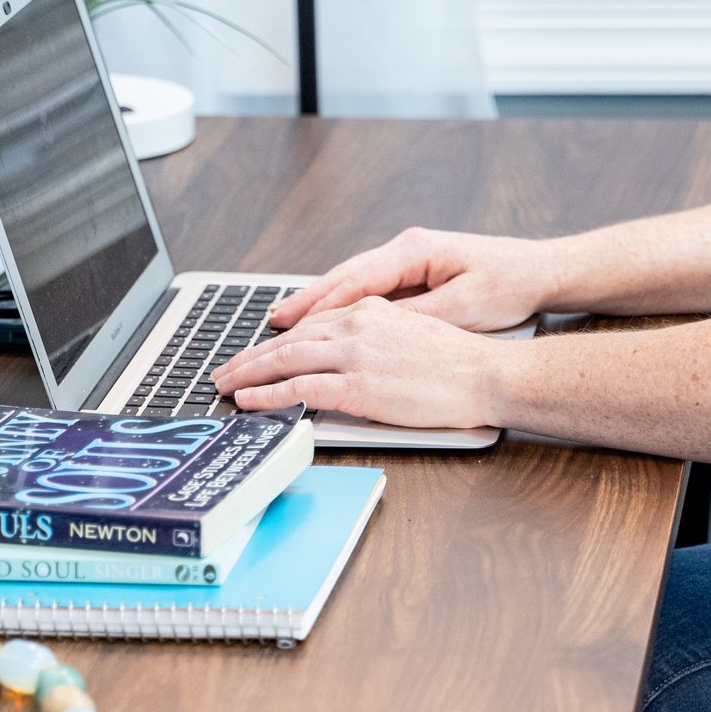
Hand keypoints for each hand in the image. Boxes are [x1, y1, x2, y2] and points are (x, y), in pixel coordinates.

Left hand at [214, 296, 507, 429]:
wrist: (486, 375)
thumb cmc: (458, 365)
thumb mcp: (409, 336)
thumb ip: (372, 341)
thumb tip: (344, 360)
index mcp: (371, 310)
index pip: (311, 324)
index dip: (278, 340)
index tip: (257, 352)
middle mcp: (358, 325)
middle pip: (290, 339)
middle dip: (252, 355)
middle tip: (224, 369)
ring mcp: (356, 355)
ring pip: (286, 359)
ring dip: (249, 373)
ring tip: (225, 385)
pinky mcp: (359, 386)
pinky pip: (300, 389)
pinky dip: (268, 395)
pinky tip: (249, 401)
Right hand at [267, 227, 556, 332]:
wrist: (542, 271)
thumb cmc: (509, 283)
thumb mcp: (463, 307)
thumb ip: (416, 317)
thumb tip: (372, 329)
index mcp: (414, 249)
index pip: (355, 278)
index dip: (318, 302)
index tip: (288, 321)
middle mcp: (407, 248)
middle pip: (345, 275)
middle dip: (307, 300)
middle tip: (271, 322)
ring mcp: (410, 258)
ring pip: (354, 281)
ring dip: (322, 302)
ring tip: (286, 322)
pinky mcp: (417, 272)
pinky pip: (371, 289)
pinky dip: (346, 304)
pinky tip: (328, 322)